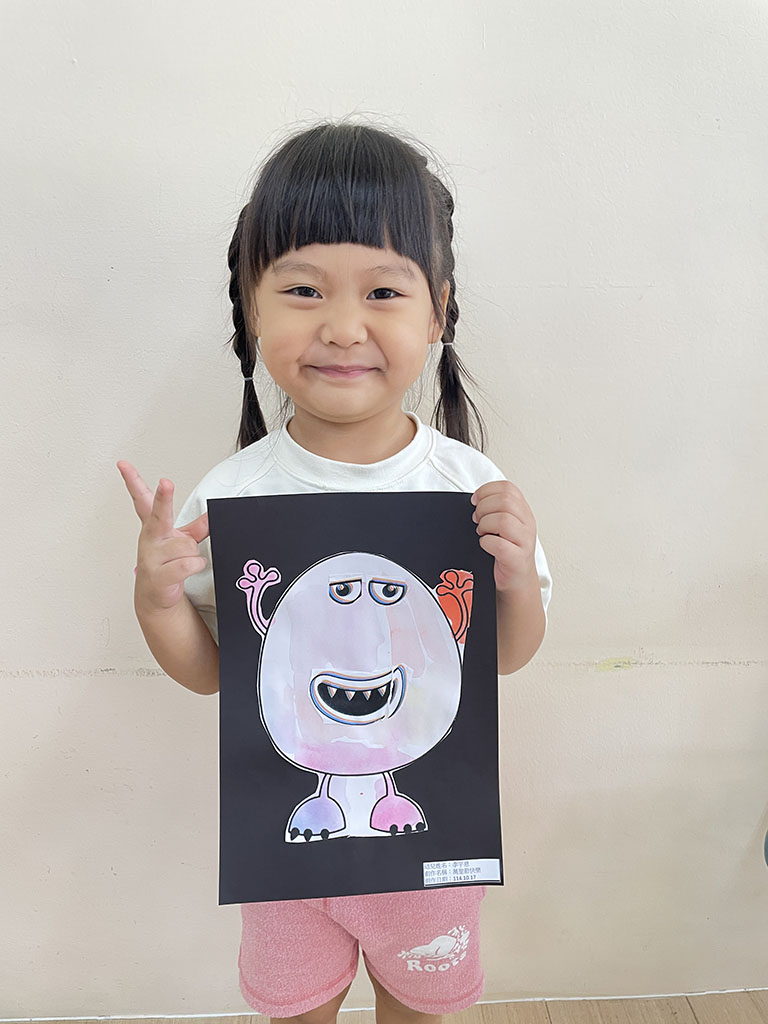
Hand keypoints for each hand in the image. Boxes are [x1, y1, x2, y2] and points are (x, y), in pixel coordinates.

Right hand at [117, 461, 208, 613]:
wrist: (155, 595)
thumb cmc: (166, 563)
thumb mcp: (182, 540)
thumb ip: (197, 527)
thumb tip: (211, 516)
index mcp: (153, 526)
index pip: (142, 499)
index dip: (133, 481)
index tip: (124, 465)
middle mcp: (150, 538)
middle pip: (159, 515)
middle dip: (164, 498)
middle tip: (166, 482)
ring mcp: (151, 557)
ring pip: (187, 545)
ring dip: (193, 554)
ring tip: (185, 561)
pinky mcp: (158, 576)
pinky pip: (188, 564)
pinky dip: (196, 566)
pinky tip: (189, 569)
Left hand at [470, 480, 537, 594]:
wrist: (517, 580)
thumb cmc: (506, 551)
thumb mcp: (504, 525)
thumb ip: (494, 510)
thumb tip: (474, 500)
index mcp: (523, 511)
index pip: (508, 488)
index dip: (487, 490)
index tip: (475, 501)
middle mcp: (527, 523)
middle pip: (505, 501)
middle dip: (483, 508)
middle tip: (477, 519)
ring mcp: (525, 541)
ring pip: (503, 520)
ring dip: (485, 524)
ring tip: (482, 532)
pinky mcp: (518, 559)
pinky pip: (499, 544)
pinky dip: (486, 543)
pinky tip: (485, 545)